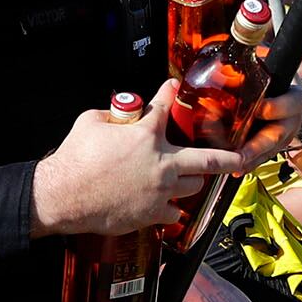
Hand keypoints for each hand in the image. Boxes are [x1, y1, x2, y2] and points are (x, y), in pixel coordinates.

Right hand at [31, 83, 255, 237]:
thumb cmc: (74, 159)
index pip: (164, 108)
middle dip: (226, 158)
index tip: (172, 87)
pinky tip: (164, 204)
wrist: (63, 196)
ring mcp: (160, 191)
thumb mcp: (90, 122)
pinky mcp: (152, 213)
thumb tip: (120, 115)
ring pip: (192, 185)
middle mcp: (160, 163)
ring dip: (190, 180)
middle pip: (206, 160)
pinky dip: (169, 207)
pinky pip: (172, 211)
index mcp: (146, 136)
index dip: (168, 94)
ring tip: (186, 178)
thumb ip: (112, 116)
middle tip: (239, 158)